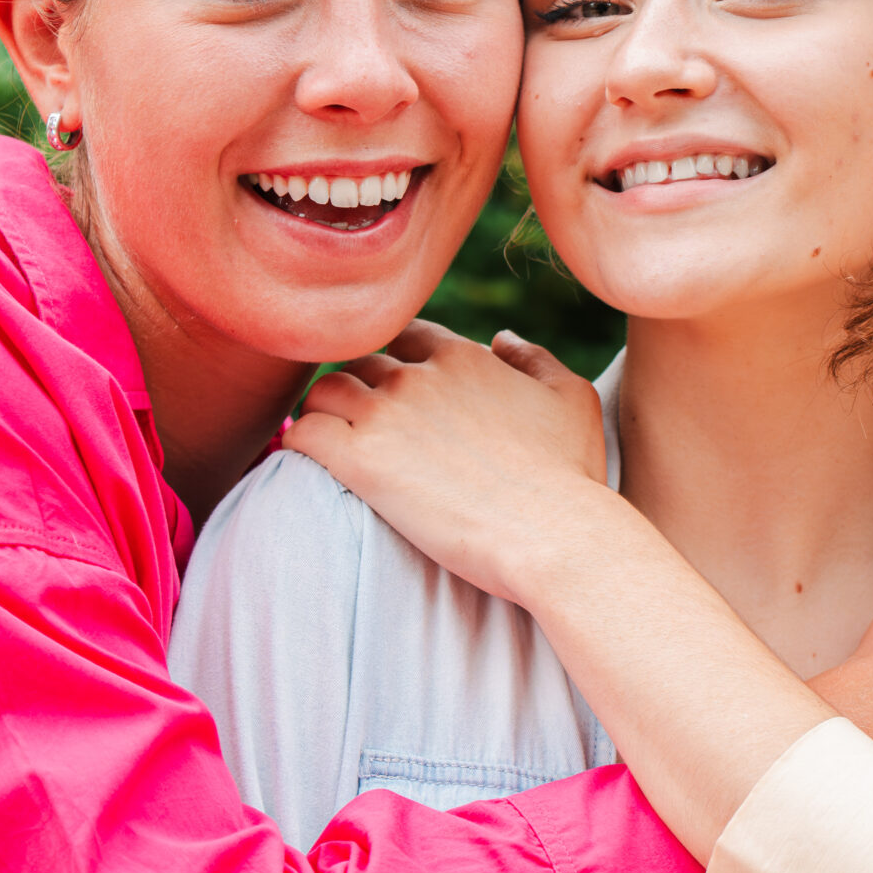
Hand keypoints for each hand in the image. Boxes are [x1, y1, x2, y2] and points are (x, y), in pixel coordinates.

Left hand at [286, 321, 609, 602]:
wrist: (555, 535)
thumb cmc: (572, 476)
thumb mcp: (573, 399)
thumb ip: (536, 358)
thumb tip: (501, 338)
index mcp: (462, 356)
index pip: (405, 337)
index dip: (395, 363)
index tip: (395, 396)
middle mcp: (417, 376)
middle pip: (359, 363)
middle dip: (356, 390)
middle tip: (358, 428)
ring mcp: (385, 415)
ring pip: (323, 392)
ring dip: (323, 413)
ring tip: (330, 445)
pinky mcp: (360, 460)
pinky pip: (304, 433)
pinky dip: (299, 444)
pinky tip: (308, 465)